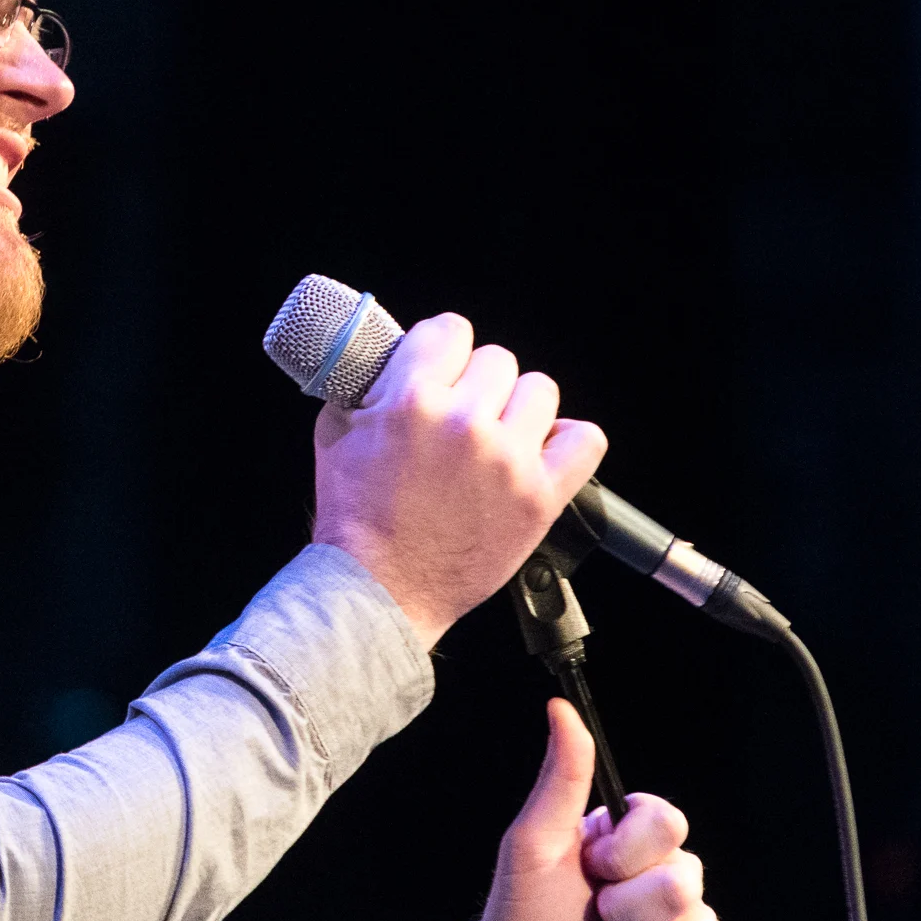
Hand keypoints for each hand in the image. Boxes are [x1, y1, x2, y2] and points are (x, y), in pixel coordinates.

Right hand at [309, 313, 604, 645]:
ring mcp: (507, 461)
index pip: (451, 330)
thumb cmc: (356, 518)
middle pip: (497, 360)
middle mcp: (463, 424)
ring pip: (540, 391)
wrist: (380, 590)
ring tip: (496, 437)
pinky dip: (566, 443)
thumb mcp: (335, 433)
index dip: (444, 348)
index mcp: (411, 400)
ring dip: (518, 409)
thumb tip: (390, 352)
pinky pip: (585, 441)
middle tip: (459, 416)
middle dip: (476, 384)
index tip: (442, 367)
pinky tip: (538, 453)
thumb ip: (366, 383)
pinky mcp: (539, 498)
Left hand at [468, 700, 735, 920]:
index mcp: (627, 845)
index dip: (634, 852)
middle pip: (688, 882)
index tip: (595, 868)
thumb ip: (559, 779)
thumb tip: (561, 708)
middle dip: (629, 911)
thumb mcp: (531, 845)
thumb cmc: (518, 920)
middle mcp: (659, 883)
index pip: (670, 822)